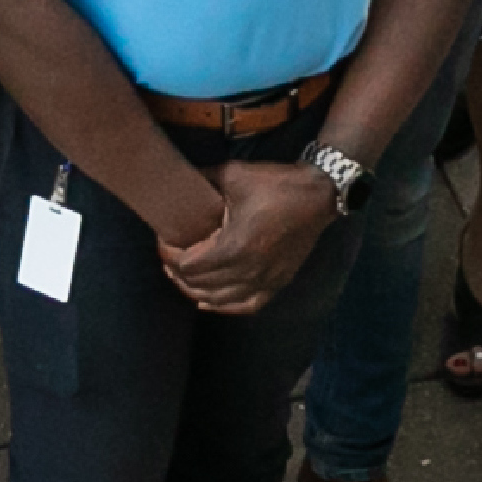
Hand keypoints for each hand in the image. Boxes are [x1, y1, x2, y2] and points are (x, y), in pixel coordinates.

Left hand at [163, 164, 334, 312]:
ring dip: (196, 291)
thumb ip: (202, 179)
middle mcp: (248, 269)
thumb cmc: (275, 184)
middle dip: (178, 272)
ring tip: (182, 278)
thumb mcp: (233, 174)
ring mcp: (265, 280)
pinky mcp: (278, 282)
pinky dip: (224, 306)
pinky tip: (209, 302)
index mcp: (234, 246)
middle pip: (200, 284)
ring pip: (220, 299)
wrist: (317, 195)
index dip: (169, 255)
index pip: (188, 265)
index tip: (163, 241)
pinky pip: (247, 305)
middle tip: (168, 256)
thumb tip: (178, 181)